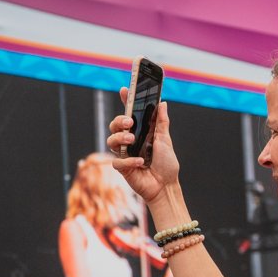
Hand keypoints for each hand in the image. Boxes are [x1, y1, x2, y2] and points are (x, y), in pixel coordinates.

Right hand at [107, 89, 178, 205]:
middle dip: (119, 121)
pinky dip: (128, 160)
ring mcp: (125, 154)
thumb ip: (162, 123)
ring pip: (111, 141)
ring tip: (132, 139)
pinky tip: (140, 162)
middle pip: (114, 125)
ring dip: (120, 137)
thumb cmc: (166, 165)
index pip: (130, 114)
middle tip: (129, 122)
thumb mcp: (165, 141)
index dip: (125, 101)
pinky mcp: (122, 168)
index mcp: (140, 132)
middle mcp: (130, 141)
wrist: (166, 186)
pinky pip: (117, 160)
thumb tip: (162, 103)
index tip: (124, 89)